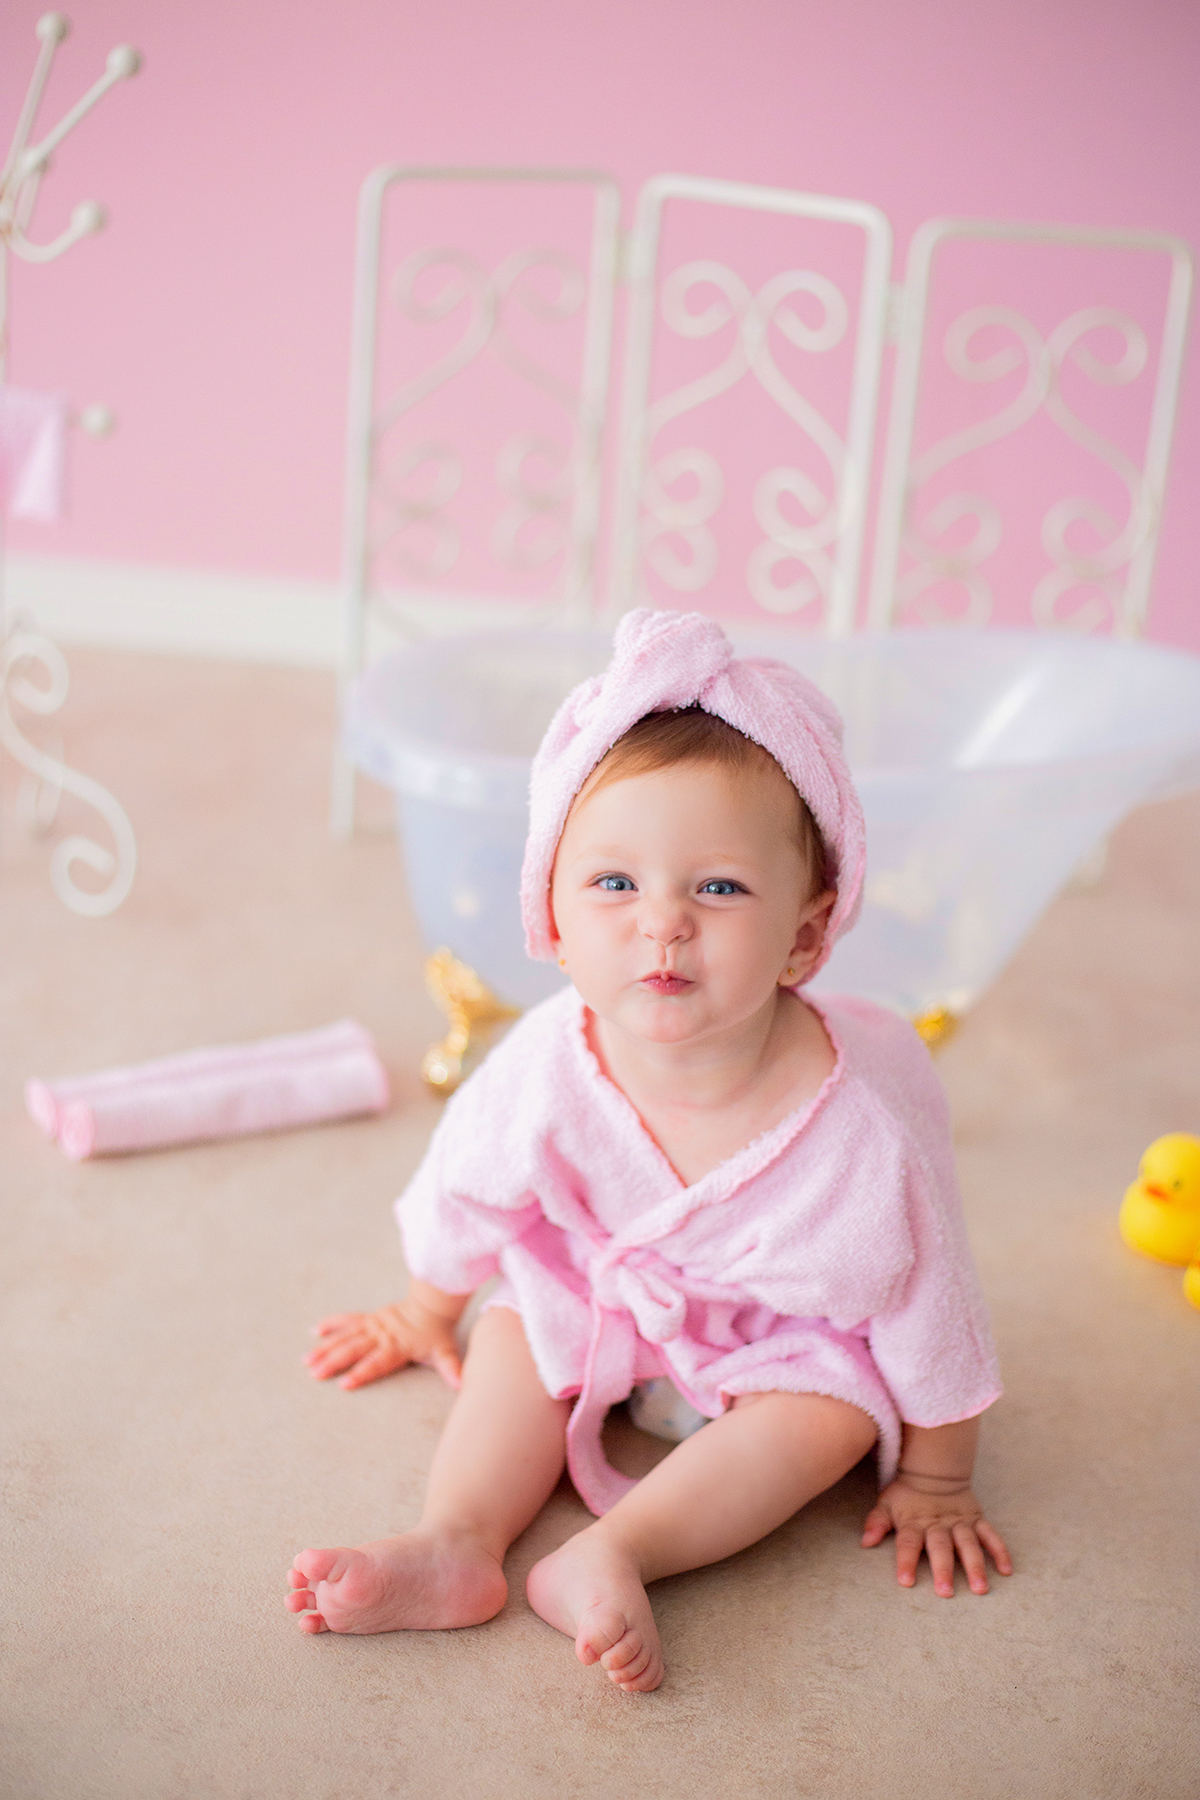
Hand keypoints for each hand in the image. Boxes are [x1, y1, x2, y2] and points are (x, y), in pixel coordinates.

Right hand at [304, 1298, 462, 1390]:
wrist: (432, 1307)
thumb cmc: (436, 1335)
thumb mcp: (446, 1353)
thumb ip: (452, 1369)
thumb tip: (463, 1383)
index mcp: (397, 1346)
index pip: (377, 1362)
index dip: (361, 1373)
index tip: (344, 1384)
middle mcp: (381, 1335)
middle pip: (354, 1349)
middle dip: (333, 1362)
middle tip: (315, 1374)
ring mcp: (373, 1325)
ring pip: (345, 1336)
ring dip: (326, 1347)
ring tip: (307, 1360)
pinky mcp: (369, 1318)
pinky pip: (347, 1320)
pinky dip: (332, 1324)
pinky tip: (314, 1331)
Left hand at [861, 1475, 1012, 1596]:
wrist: (934, 1471)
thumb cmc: (907, 1494)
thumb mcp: (887, 1504)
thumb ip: (876, 1522)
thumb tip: (865, 1542)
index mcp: (914, 1522)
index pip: (908, 1543)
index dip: (906, 1561)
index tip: (906, 1581)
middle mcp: (938, 1523)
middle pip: (940, 1546)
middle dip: (943, 1569)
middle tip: (945, 1593)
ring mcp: (960, 1522)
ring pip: (968, 1544)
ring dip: (975, 1565)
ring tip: (980, 1588)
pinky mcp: (977, 1519)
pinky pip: (990, 1535)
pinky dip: (999, 1550)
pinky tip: (1006, 1569)